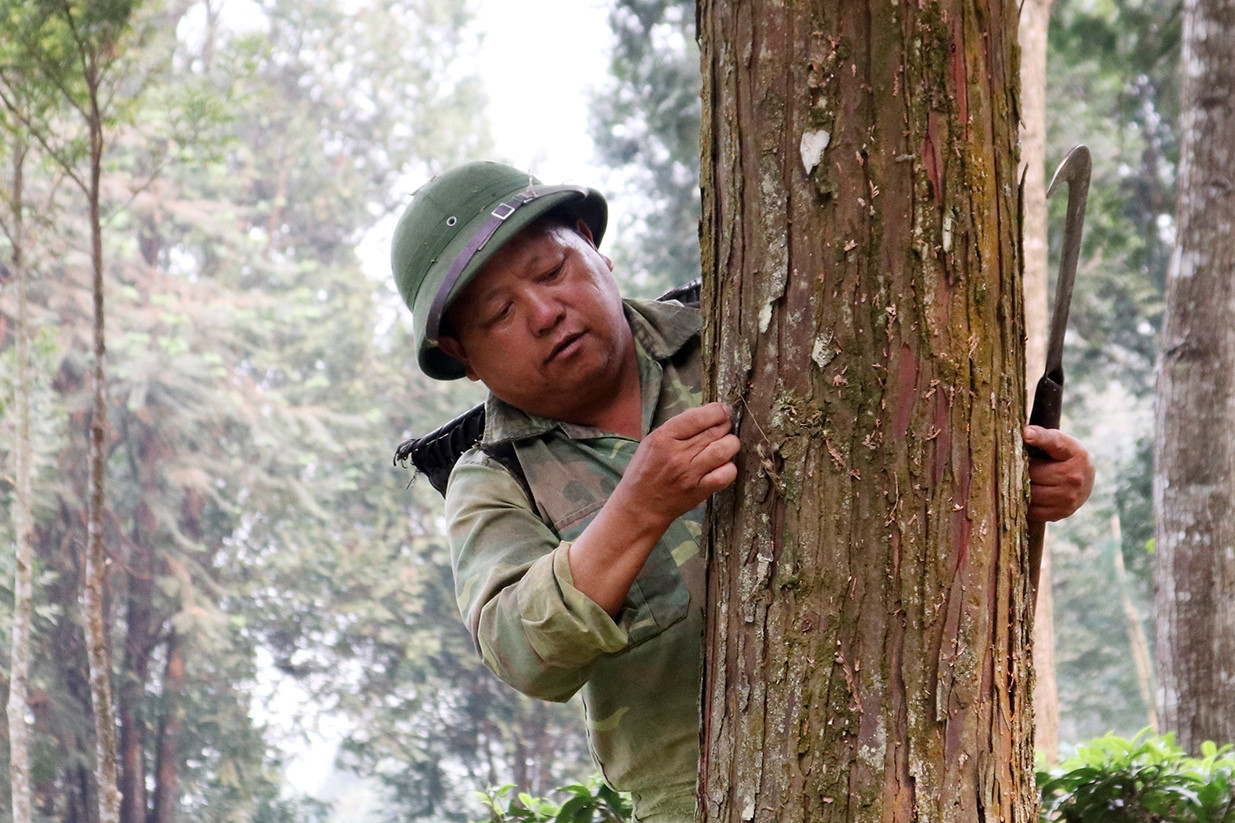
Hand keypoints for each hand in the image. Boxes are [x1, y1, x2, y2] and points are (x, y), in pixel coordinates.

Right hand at [615, 402, 740, 527]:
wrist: (640, 506)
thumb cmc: (645, 471)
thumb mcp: (652, 441)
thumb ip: (678, 427)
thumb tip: (708, 414)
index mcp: (663, 438)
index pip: (697, 417)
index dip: (716, 410)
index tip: (722, 410)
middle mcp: (677, 455)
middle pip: (715, 431)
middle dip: (725, 425)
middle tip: (725, 426)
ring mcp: (690, 474)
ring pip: (725, 449)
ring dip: (731, 443)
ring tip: (726, 443)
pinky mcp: (699, 490)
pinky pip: (726, 474)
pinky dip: (730, 467)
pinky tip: (723, 465)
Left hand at [1024, 426, 1094, 521]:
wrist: (1085, 479)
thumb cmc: (1065, 457)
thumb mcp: (1060, 442)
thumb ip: (1043, 436)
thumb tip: (1025, 433)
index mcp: (1074, 453)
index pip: (1055, 443)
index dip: (1039, 437)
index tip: (1026, 433)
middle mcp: (1074, 477)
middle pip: (1033, 474)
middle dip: (1022, 470)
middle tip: (1019, 468)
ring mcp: (1069, 497)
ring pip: (1031, 493)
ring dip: (1022, 488)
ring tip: (1023, 480)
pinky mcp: (1063, 512)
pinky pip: (1034, 510)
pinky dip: (1026, 504)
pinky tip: (1028, 494)